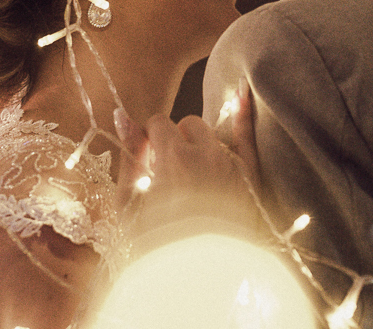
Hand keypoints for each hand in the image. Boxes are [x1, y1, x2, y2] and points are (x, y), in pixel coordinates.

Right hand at [115, 83, 261, 241]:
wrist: (200, 279)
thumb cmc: (157, 245)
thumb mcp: (130, 204)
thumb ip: (129, 155)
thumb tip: (121, 115)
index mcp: (173, 158)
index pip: (159, 122)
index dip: (150, 138)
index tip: (148, 158)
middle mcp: (208, 155)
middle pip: (189, 124)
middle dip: (177, 139)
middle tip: (170, 170)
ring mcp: (234, 165)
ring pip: (214, 134)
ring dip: (203, 145)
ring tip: (193, 174)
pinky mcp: (251, 178)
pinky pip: (248, 136)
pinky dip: (244, 115)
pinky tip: (243, 93)